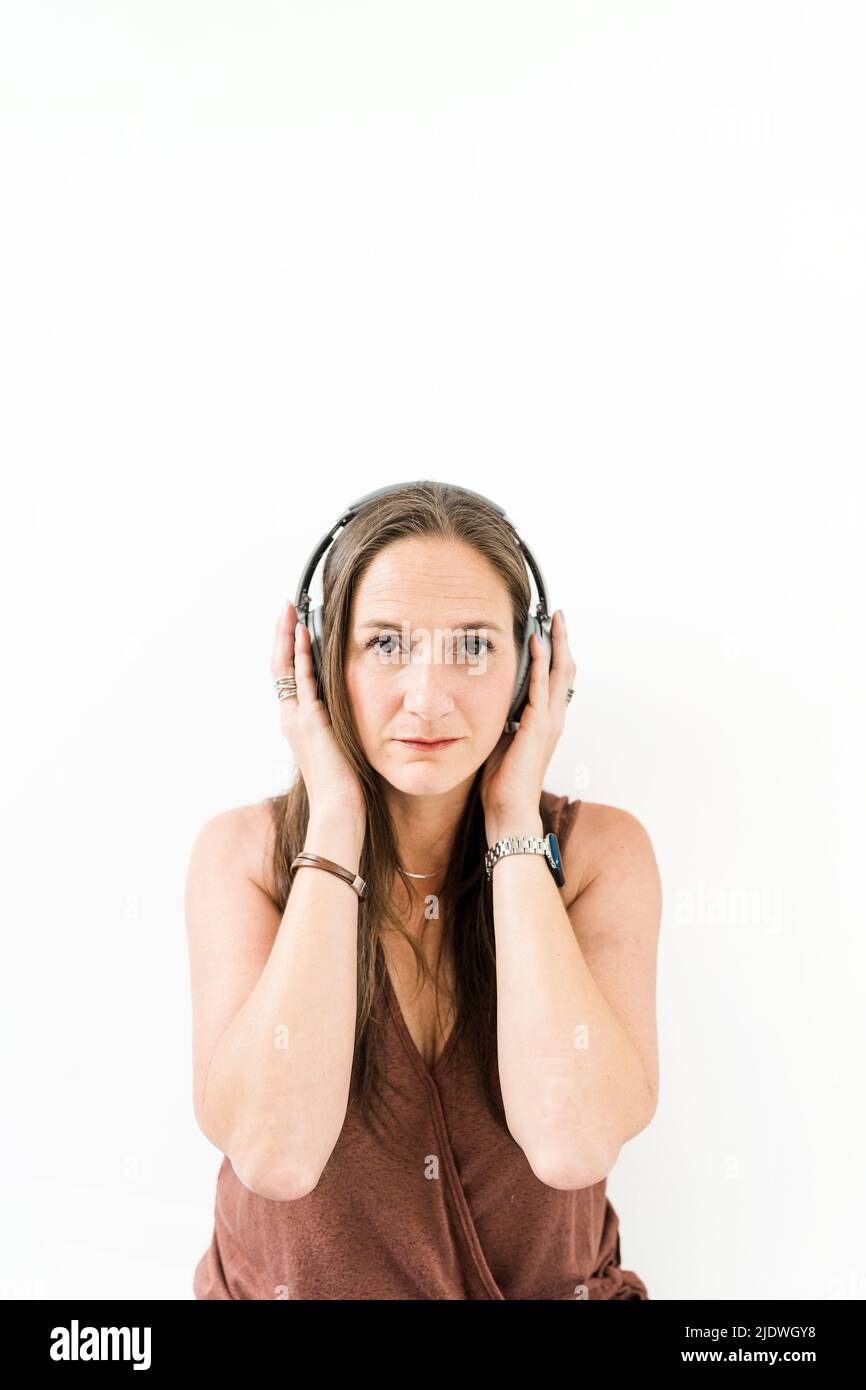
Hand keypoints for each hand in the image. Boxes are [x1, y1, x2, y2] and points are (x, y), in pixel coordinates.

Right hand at [271, 600, 365, 816]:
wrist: (339, 808)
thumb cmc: (345, 785)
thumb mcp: (342, 746)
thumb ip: (340, 725)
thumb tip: (356, 710)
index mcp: (298, 723)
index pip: (288, 677)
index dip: (288, 650)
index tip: (293, 624)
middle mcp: (291, 717)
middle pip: (279, 666)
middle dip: (281, 634)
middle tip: (285, 607)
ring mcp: (297, 718)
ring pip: (285, 667)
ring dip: (286, 636)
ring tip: (288, 610)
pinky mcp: (310, 720)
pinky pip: (302, 679)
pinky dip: (300, 654)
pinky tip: (303, 633)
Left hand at [480, 610, 575, 821]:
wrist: (509, 809)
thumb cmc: (502, 780)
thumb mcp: (502, 739)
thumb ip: (503, 718)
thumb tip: (489, 699)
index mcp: (546, 722)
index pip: (556, 679)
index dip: (556, 652)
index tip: (550, 628)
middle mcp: (554, 718)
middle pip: (565, 669)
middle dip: (562, 640)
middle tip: (557, 614)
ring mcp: (549, 722)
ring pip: (559, 673)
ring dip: (557, 643)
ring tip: (553, 619)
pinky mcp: (538, 727)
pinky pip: (540, 687)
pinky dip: (540, 662)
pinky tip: (536, 642)